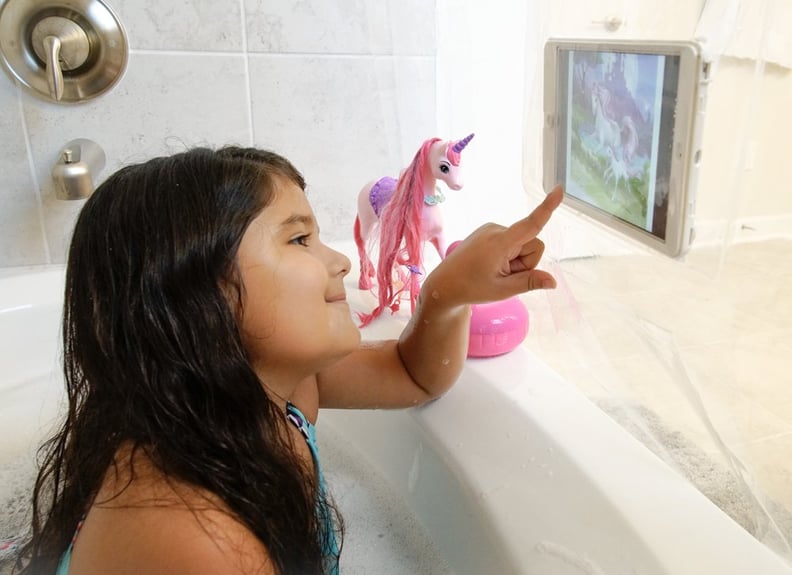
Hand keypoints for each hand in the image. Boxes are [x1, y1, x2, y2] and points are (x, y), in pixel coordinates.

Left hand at [423, 185, 562, 306]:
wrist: (445, 284)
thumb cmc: (472, 288)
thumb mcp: (503, 290)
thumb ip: (529, 282)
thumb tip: (553, 281)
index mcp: (500, 243)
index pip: (530, 224)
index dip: (547, 208)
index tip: (559, 189)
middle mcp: (496, 230)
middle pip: (532, 243)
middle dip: (525, 262)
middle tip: (504, 275)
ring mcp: (491, 229)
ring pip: (523, 243)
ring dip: (516, 260)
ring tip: (494, 270)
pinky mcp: (489, 231)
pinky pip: (512, 242)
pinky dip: (508, 254)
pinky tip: (490, 264)